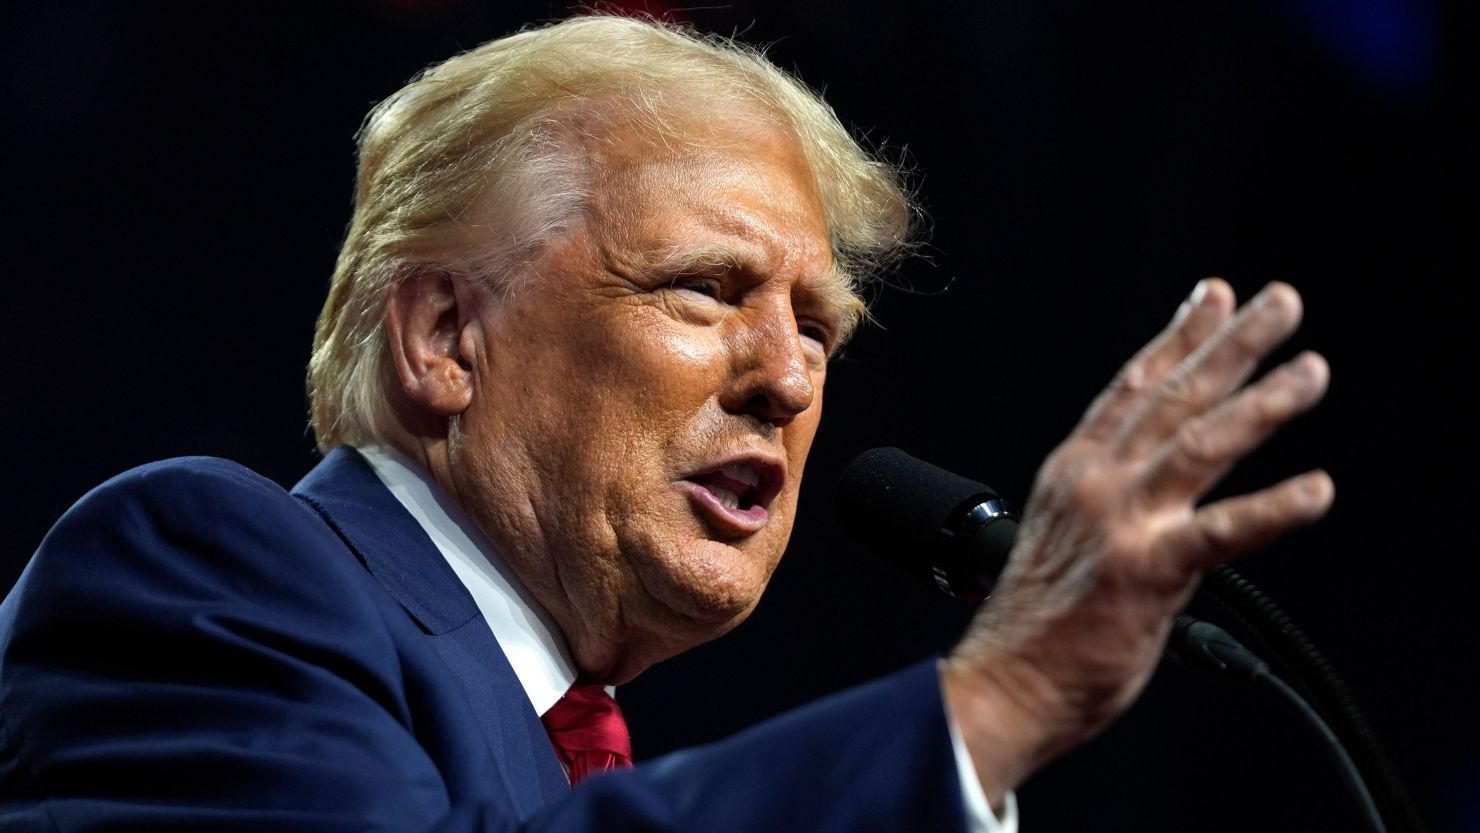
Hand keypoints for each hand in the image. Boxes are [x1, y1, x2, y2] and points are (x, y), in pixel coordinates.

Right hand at [941, 279, 1333, 802]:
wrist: (1006, 682)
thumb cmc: (1036, 624)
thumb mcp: (1062, 534)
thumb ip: (1108, 497)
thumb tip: (1156, 482)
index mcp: (1073, 471)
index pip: (1133, 387)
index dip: (1178, 337)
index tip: (1212, 296)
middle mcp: (1095, 482)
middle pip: (1174, 397)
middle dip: (1231, 343)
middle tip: (1279, 302)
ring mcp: (1121, 523)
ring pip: (1201, 445)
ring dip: (1261, 403)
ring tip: (1310, 371)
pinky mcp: (1147, 572)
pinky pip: (1222, 533)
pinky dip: (1273, 509)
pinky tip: (1317, 490)